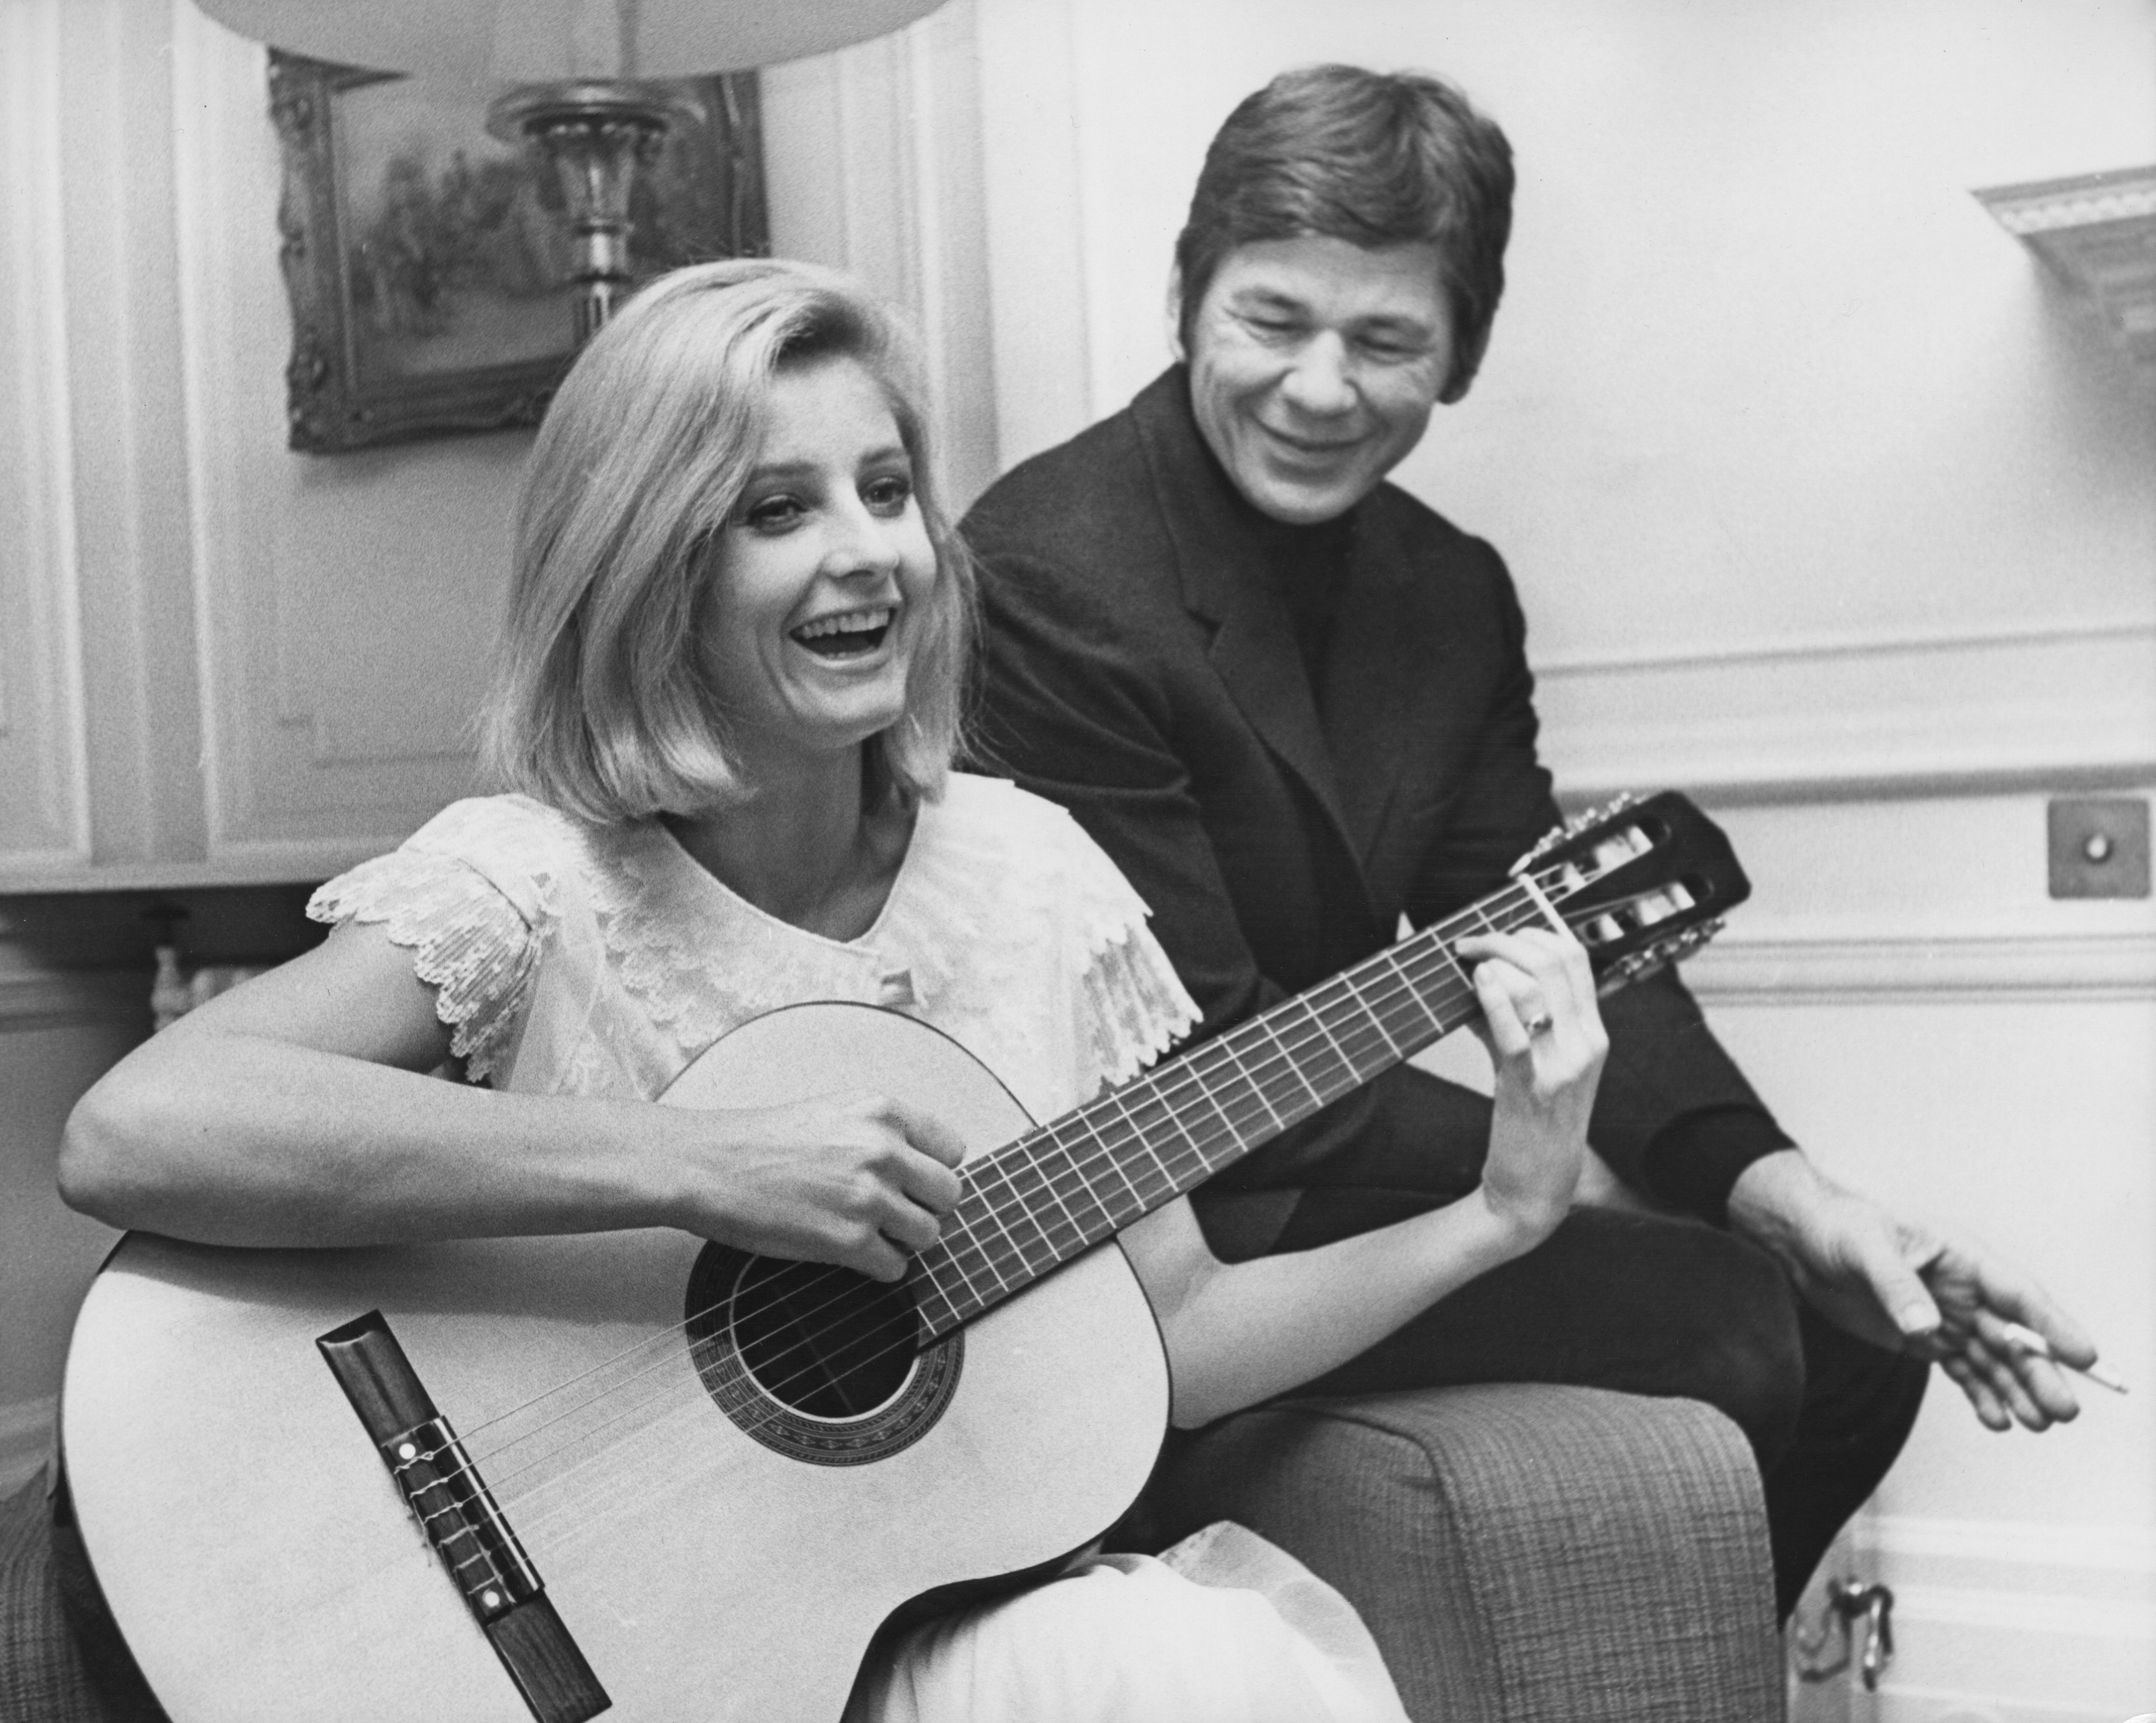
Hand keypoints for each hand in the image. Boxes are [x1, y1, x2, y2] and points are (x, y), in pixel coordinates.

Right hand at [676, 1092, 966, 1281]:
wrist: (709, 1165)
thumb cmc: (762, 1141)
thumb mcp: (834, 1111)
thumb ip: (881, 1133)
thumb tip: (921, 1166)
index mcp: (883, 1111)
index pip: (953, 1149)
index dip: (932, 1170)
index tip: (910, 1180)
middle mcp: (883, 1150)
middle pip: (949, 1195)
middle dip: (925, 1208)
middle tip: (893, 1212)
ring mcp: (868, 1196)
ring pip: (929, 1234)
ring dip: (903, 1240)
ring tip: (868, 1232)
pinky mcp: (849, 1240)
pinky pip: (896, 1267)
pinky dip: (879, 1267)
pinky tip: (849, 1252)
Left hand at [1456, 926, 1607, 1243]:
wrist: (1535, 1188)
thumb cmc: (1530, 1123)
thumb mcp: (1532, 1062)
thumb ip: (1513, 1020)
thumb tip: (1478, 977)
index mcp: (1593, 1035)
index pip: (1577, 959)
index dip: (1535, 931)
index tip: (1499, 932)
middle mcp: (1587, 1044)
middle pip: (1558, 960)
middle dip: (1510, 937)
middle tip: (1472, 942)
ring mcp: (1564, 1066)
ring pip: (1540, 984)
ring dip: (1497, 958)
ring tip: (1467, 958)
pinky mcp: (1532, 1088)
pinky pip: (1516, 1031)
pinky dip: (1494, 998)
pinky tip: (1477, 981)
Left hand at [1727, 1150, 2100, 1431]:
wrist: (1803, 1242)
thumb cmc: (1839, 1228)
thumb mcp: (1865, 1248)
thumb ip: (1896, 1286)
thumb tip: (1925, 1326)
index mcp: (1962, 1258)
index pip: (2017, 1294)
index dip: (2052, 1325)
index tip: (2083, 1355)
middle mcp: (1964, 1291)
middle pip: (2012, 1336)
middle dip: (2040, 1372)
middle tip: (2063, 1410)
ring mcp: (1947, 1317)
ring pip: (1993, 1360)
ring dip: (2016, 1391)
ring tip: (2036, 1423)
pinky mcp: (1925, 1340)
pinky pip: (1963, 1371)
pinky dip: (1981, 1395)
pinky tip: (1997, 1420)